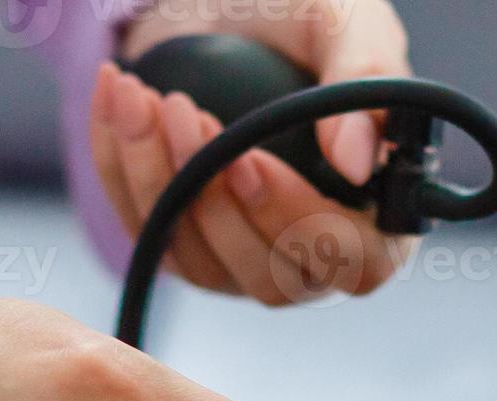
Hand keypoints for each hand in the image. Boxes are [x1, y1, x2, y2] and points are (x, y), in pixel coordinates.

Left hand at [90, 0, 416, 304]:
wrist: (224, 9)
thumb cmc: (299, 17)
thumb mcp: (343, 21)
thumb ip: (365, 79)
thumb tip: (355, 164)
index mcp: (377, 213)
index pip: (355, 264)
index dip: (300, 224)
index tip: (249, 159)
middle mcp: (313, 253)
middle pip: (268, 277)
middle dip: (214, 198)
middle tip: (186, 111)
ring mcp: (243, 259)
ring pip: (197, 261)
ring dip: (157, 178)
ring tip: (145, 96)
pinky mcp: (180, 244)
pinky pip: (142, 229)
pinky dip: (120, 164)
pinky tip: (118, 97)